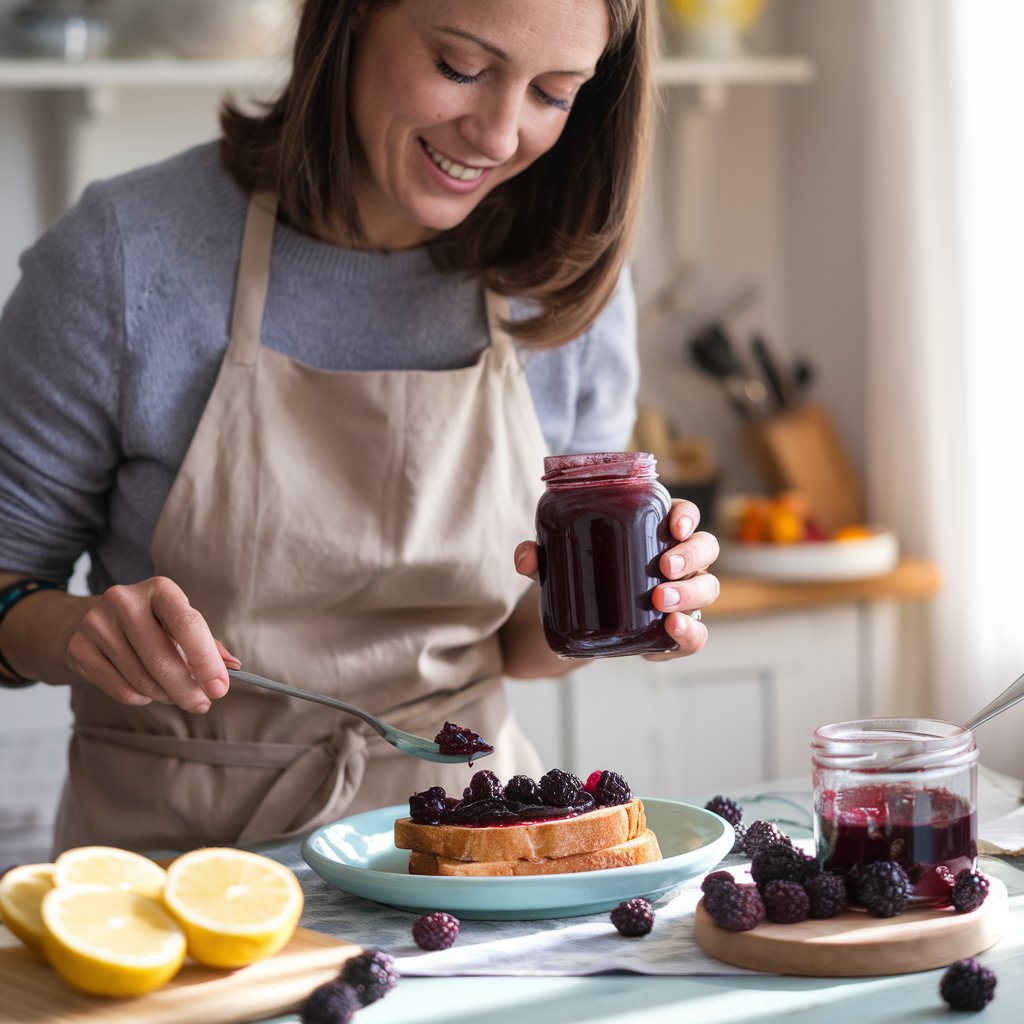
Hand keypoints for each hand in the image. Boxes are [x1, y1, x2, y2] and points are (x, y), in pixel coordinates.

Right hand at [65, 576, 239, 713]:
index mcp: (159, 588)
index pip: (188, 625)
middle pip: (163, 658)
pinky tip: (147, 691)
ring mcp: (97, 624)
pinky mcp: (79, 650)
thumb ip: (208, 644)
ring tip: (174, 694)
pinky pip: (121, 689)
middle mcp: (125, 600)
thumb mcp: (179, 623)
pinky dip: (141, 698)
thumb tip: (233, 667)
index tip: (220, 688)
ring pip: (143, 679)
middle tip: (202, 704)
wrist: (86, 621)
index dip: (206, 660)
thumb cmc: (149, 624)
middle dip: (188, 689)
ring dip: (166, 695)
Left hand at [513, 497, 718, 658]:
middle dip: (691, 556)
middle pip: (705, 548)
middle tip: (664, 568)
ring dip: (690, 594)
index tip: (675, 525)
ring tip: (660, 602)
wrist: (578, 621)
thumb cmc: (579, 575)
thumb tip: (526, 556)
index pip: (683, 514)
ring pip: (707, 588)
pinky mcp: (675, 631)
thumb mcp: (557, 563)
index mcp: (653, 531)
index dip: (687, 516)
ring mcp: (682, 596)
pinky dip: (690, 634)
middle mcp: (677, 560)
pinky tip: (672, 630)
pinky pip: (697, 634)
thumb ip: (539, 556)